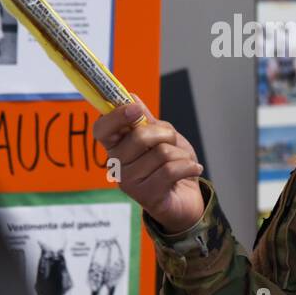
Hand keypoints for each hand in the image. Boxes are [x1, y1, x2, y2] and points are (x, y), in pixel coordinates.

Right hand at [92, 95, 204, 232]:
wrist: (187, 198)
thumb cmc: (171, 165)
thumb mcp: (161, 136)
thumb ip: (145, 120)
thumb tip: (130, 96)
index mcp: (116, 147)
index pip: (101, 129)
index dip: (116, 116)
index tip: (136, 109)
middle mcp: (117, 165)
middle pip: (139, 137)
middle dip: (166, 134)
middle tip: (173, 142)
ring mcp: (130, 183)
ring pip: (161, 153)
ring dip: (181, 154)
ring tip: (183, 162)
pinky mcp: (147, 197)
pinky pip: (171, 171)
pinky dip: (189, 166)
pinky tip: (194, 169)